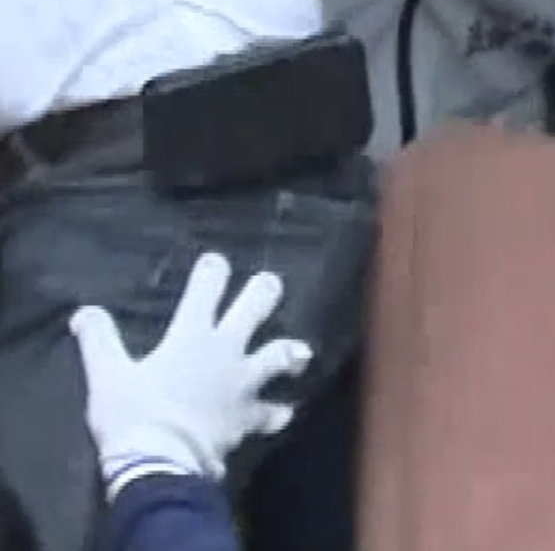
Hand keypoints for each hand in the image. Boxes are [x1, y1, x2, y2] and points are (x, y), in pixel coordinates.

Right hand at [71, 253, 310, 489]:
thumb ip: (98, 339)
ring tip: (300, 353)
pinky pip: (271, 413)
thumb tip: (84, 312)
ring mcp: (243, 383)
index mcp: (191, 336)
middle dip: (264, 292)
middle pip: (255, 309)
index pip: (205, 290)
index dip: (212, 271)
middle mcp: (226, 351)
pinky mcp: (249, 416)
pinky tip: (283, 413)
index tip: (216, 261)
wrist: (160, 462)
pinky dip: (277, 413)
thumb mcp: (105, 374)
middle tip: (270, 283)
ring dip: (291, 353)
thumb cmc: (133, 414)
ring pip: (279, 356)